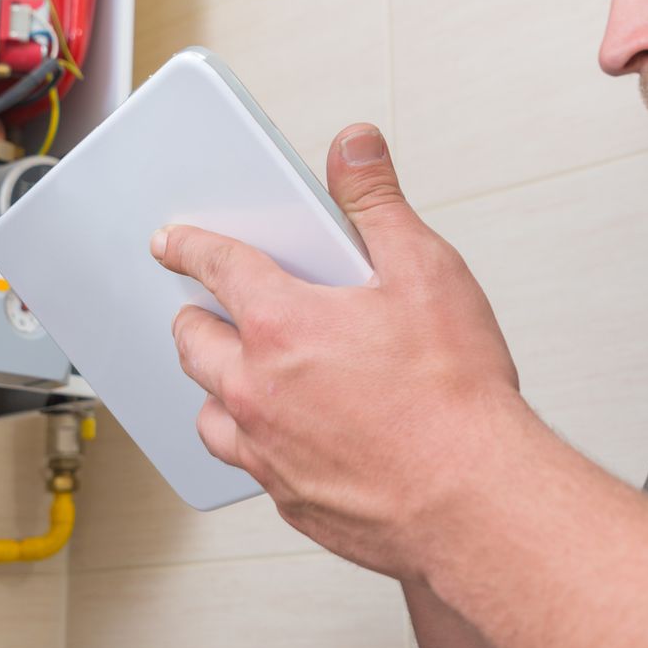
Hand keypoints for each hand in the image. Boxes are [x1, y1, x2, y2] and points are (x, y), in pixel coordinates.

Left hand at [152, 124, 538, 579]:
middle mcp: (257, 388)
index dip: (190, 245)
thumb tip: (354, 146)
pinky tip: (286, 435)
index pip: (216, 266)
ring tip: (243, 375)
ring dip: (217, 387)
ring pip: (209, 411)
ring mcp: (266, 449)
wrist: (476, 502)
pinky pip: (247, 463)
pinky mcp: (287, 498)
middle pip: (193, 342)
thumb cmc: (456, 395)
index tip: (172, 242)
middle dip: (194, 317)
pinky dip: (254, 442)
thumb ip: (379, 203)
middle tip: (207, 307)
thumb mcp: (426, 272)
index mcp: (282, 323)